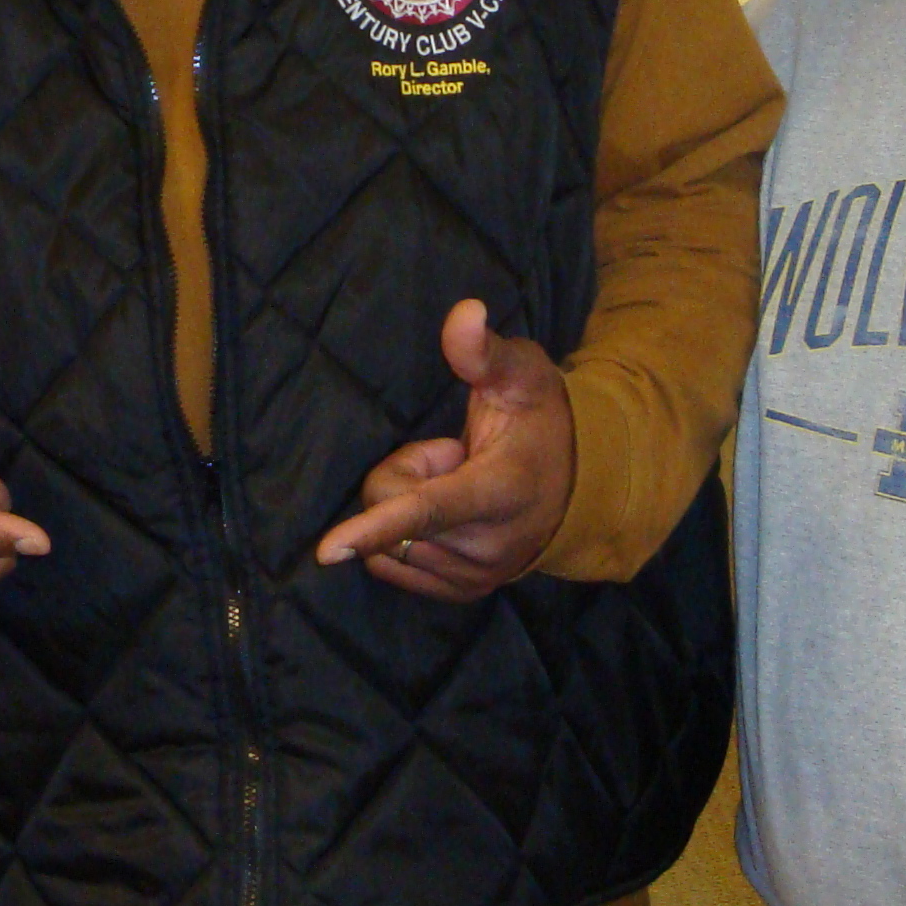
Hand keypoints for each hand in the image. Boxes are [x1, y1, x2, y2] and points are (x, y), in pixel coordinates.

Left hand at [315, 300, 574, 600]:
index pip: (428, 509)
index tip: (327, 550)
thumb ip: (483, 350)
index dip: (375, 526)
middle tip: (452, 455)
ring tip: (457, 483)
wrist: (578, 485)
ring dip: (407, 506)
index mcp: (500, 491)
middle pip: (390, 507)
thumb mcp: (521, 373)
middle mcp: (487, 545)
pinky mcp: (461, 592)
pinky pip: (392, 565)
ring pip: (388, 540)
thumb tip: (465, 312)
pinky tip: (449, 514)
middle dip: (406, 473)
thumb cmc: (539, 420)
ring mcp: (474, 576)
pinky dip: (406, 536)